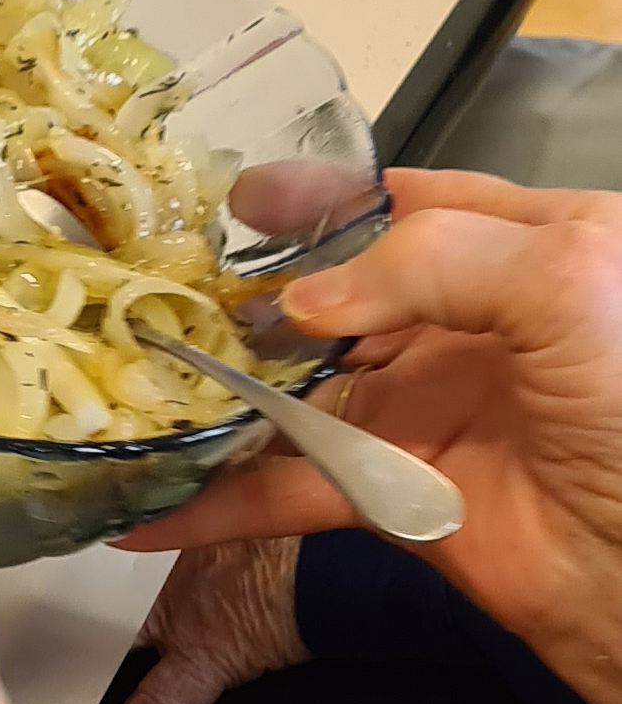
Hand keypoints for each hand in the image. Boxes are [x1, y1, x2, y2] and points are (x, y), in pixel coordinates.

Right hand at [120, 169, 621, 703]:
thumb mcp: (568, 283)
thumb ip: (430, 259)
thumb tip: (304, 305)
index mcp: (533, 254)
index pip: (415, 201)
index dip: (325, 194)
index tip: (240, 196)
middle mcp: (476, 326)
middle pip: (338, 292)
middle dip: (251, 287)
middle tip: (167, 282)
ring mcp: (433, 410)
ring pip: (300, 387)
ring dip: (220, 387)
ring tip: (135, 373)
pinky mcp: (400, 495)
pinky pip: (294, 489)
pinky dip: (223, 504)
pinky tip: (156, 509)